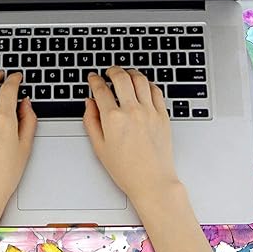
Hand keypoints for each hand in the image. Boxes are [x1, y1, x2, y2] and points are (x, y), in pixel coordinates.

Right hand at [83, 67, 181, 209]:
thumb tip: (89, 103)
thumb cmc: (127, 169)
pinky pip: (156, 91)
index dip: (94, 80)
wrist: (152, 181)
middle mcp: (132, 111)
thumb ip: (91, 121)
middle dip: (112, 70)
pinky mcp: (163, 115)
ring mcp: (150, 112)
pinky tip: (143, 86)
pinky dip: (148, 84)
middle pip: (121, 77)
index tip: (93, 78)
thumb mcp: (99, 147)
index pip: (101, 89)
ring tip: (126, 74)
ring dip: (131, 73)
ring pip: (140, 80)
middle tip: (109, 71)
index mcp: (113, 119)